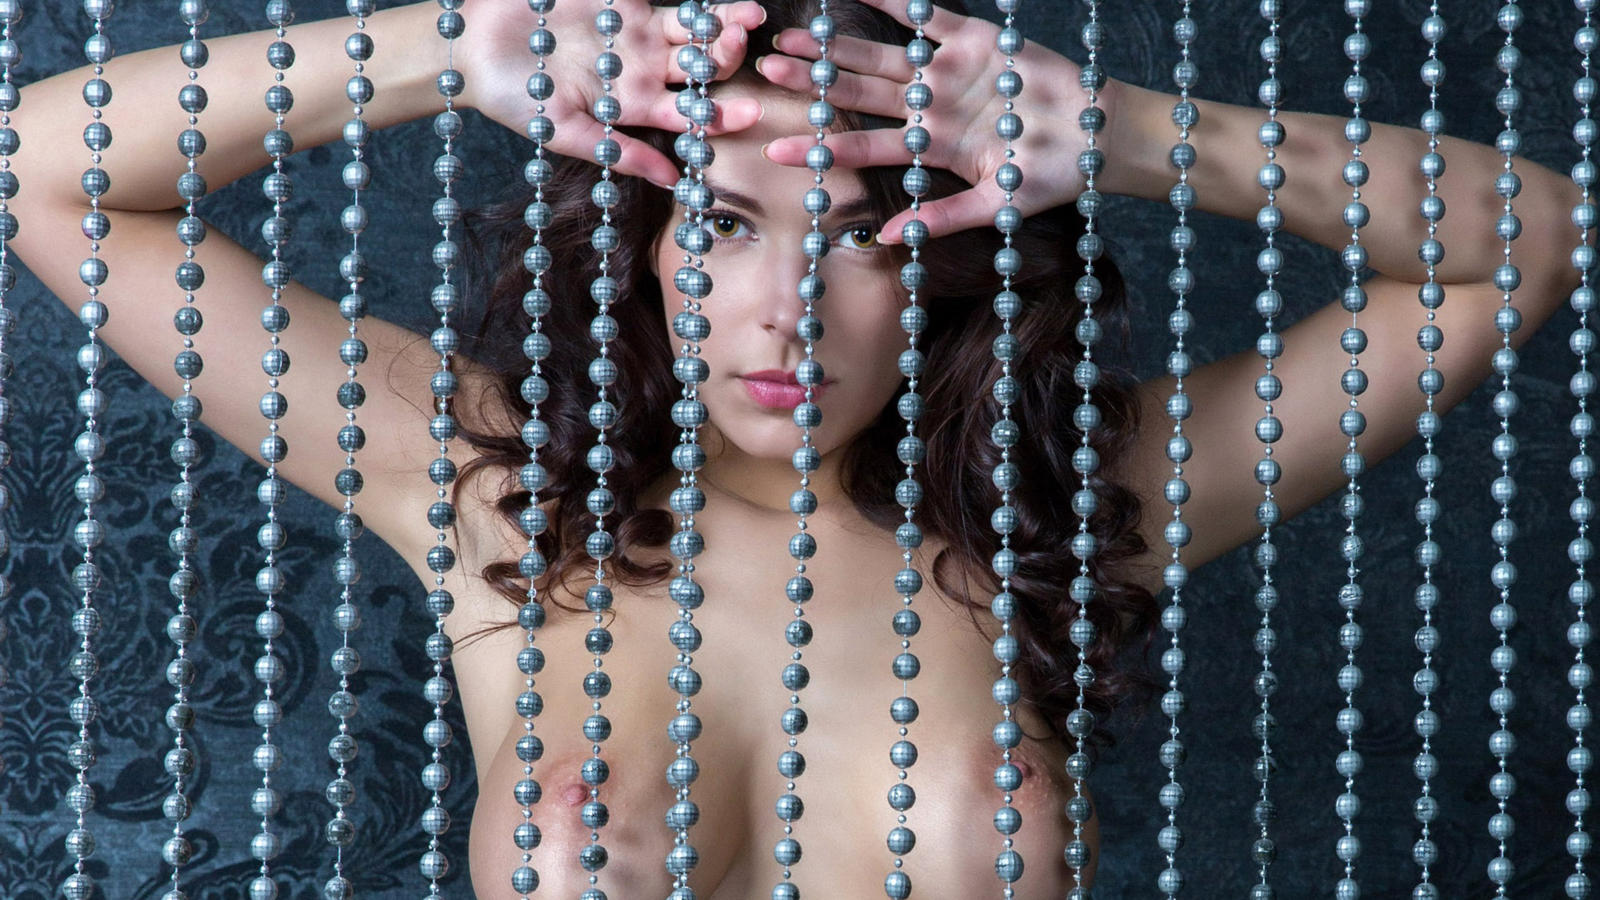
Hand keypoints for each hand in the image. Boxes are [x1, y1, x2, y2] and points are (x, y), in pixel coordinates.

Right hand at [457, 0, 768, 187]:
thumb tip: (672, 181)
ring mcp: (638, 31)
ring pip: (692, 27)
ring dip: (722, 23)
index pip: (690, 113)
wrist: (474, 47)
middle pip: (701, 66)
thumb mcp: (565, 131)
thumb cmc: (513, 98)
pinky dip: (692, 2)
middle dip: (726, 58)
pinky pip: (665, 0)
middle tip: (741, 47)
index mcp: (637, 106)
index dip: (721, 113)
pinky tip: (712, 3)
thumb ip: (619, 152)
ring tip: (747, 16)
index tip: (748, 112)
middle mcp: (646, 69)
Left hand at [755, 0, 1102, 242]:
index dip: (819, 147)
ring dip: (837, 45)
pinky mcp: (975, 40)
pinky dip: (894, 2)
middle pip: (859, 94)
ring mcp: (948, 73)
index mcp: (929, 149)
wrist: (1100, 139)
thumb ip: (944, 219)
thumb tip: (889, 238)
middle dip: (814, 83)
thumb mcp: (997, 206)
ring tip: (792, 35)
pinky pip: (927, 15)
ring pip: (880, 56)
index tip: (776, 150)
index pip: (863, 147)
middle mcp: (929, 109)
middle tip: (765, 72)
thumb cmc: (1052, 179)